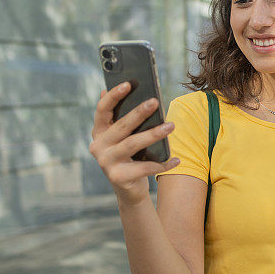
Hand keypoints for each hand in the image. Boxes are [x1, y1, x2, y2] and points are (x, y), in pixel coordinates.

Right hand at [89, 83, 180, 205]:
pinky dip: (162, 163)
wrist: (129, 190)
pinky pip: (144, 168)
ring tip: (171, 126)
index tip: (128, 84)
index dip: (114, 96)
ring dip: (153, 134)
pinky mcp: (118, 177)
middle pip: (121, 126)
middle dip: (139, 113)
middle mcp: (98, 146)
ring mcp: (106, 163)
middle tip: (156, 102)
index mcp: (99, 132)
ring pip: (132, 144)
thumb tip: (129, 87)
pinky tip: (176, 159)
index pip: (102, 110)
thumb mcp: (125, 137)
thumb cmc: (131, 157)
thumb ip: (124, 118)